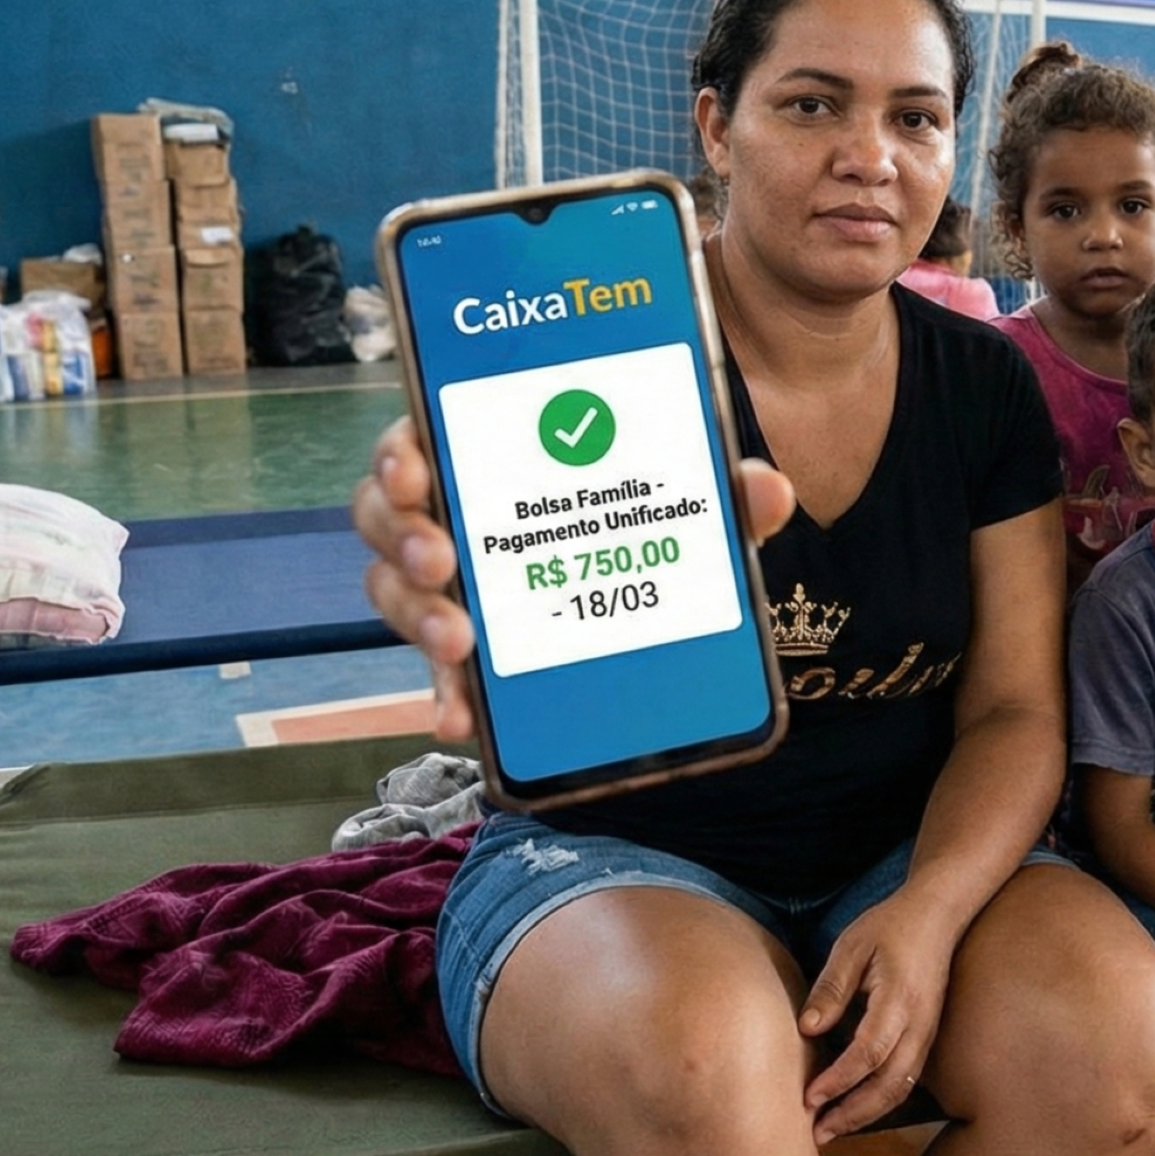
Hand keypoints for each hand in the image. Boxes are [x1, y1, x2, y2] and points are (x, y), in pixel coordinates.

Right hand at [353, 416, 795, 739]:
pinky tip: (461, 720)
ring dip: (417, 616)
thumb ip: (722, 491)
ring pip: (397, 590)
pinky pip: (438, 669)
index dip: (401, 450)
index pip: (421, 435)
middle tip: (443, 561)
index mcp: (490, 450)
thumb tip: (766, 490)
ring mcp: (451, 580)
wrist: (658, 583)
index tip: (415, 470)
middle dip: (406, 538)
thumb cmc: (650, 511)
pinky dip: (446, 694)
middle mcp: (453, 510)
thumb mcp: (691, 498)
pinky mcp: (467, 645)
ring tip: (459, 643)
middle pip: (388, 515)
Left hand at [797, 893, 956, 1142]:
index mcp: (899, 1000)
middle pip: (889, 1085)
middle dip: (852, 1114)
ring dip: (865, 1114)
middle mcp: (920, 1024)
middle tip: (816, 1134)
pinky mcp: (926, 1037)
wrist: (938, 915)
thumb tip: (807, 1030)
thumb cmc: (891, 926)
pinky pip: (905, 1079)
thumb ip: (830, 990)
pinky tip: (853, 1108)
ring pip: (899, 1089)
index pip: (869, 1052)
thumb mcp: (851, 947)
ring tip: (830, 1130)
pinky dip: (878, 1100)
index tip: (808, 1098)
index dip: (839, 1080)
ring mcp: (928, 1034)